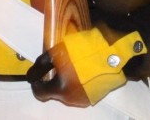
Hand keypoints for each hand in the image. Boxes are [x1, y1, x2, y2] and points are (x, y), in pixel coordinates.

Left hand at [27, 28, 145, 106]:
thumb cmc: (85, 50)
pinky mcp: (95, 96)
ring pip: (68, 92)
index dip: (36, 81)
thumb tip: (32, 74)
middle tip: (60, 63)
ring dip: (66, 80)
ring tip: (74, 65)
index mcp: (60, 89)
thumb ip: (42, 64)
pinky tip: (85, 69)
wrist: (117, 53)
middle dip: (54, 78)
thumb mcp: (59, 51)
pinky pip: (80, 91)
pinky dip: (78, 82)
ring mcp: (84, 99)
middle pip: (54, 91)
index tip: (39, 72)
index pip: (39, 92)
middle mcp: (70, 99)